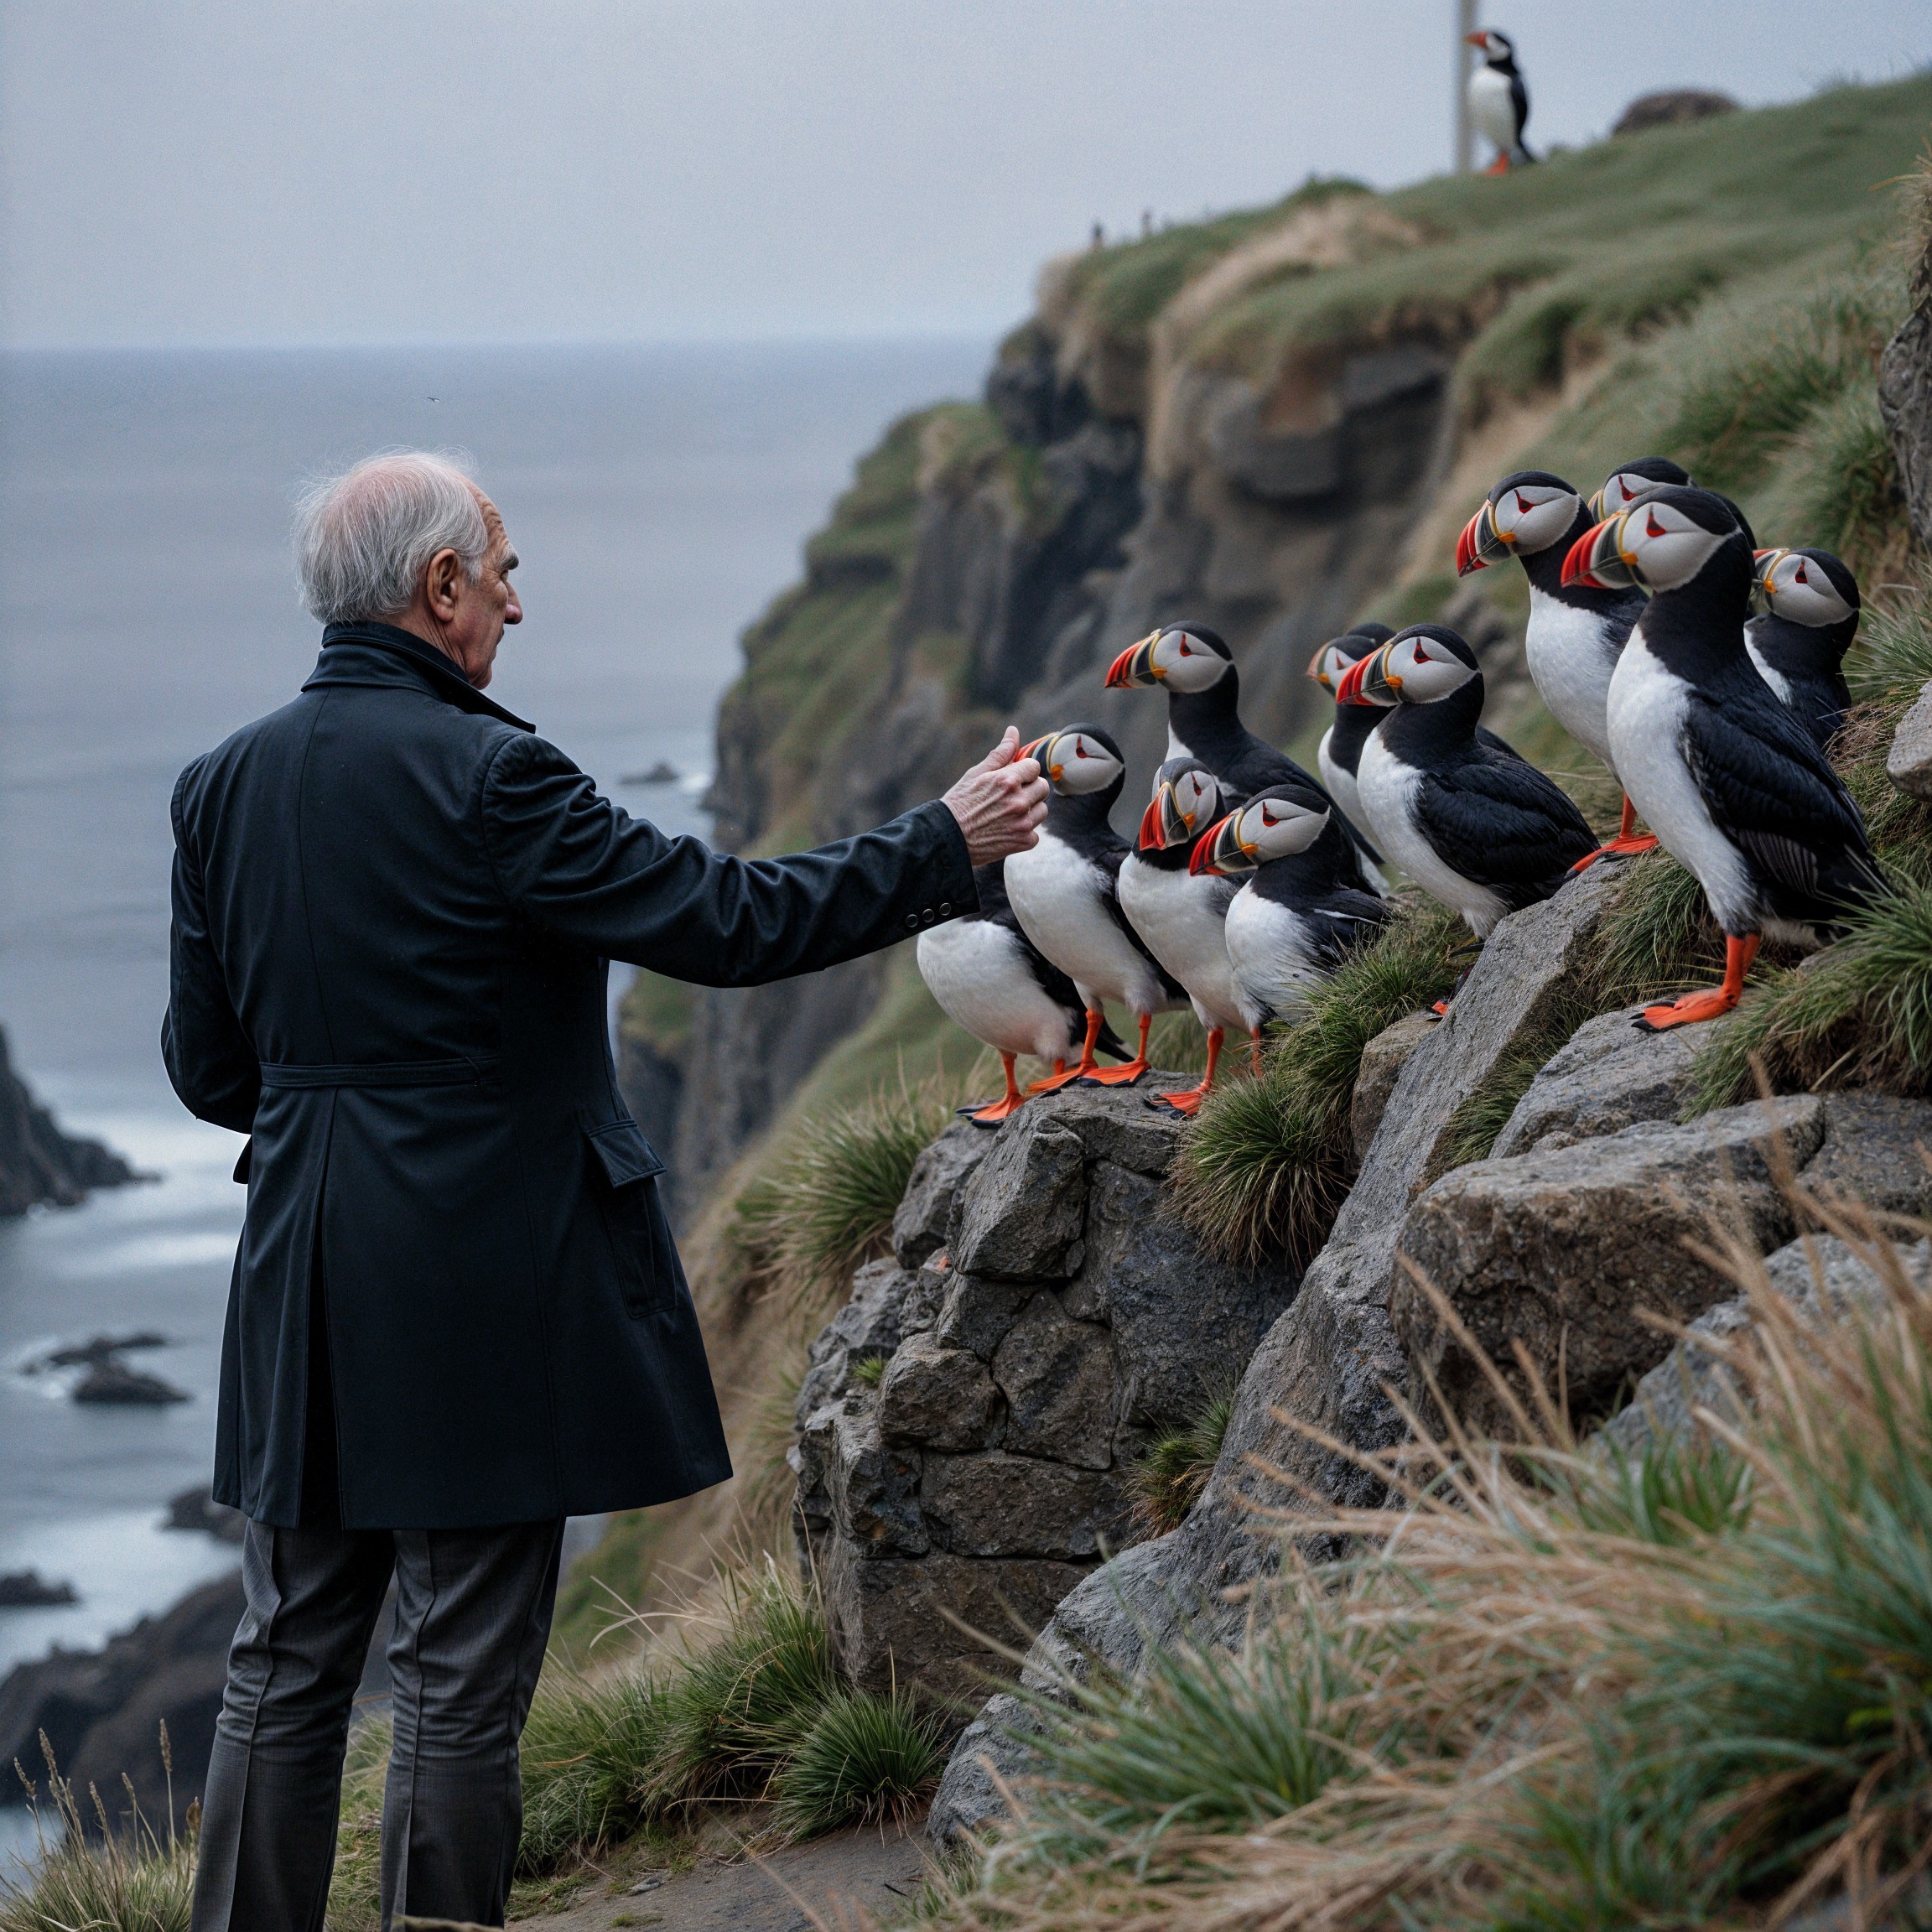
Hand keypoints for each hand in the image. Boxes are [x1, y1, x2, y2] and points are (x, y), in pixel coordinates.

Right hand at [942, 727, 1048, 866]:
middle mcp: (1019, 801)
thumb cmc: (960, 803)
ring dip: (1030, 811)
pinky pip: (1035, 833)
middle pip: (1043, 788)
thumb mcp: (976, 774)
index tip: (1013, 780)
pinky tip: (1007, 830)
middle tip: (1010, 797)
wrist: (947, 837)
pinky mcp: (1023, 841)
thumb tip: (1013, 731)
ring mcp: (1023, 822)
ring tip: (1007, 814)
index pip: (1034, 767)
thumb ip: (1000, 753)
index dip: (1024, 772)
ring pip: (1042, 810)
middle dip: (1030, 789)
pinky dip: (1024, 833)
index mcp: (1008, 780)